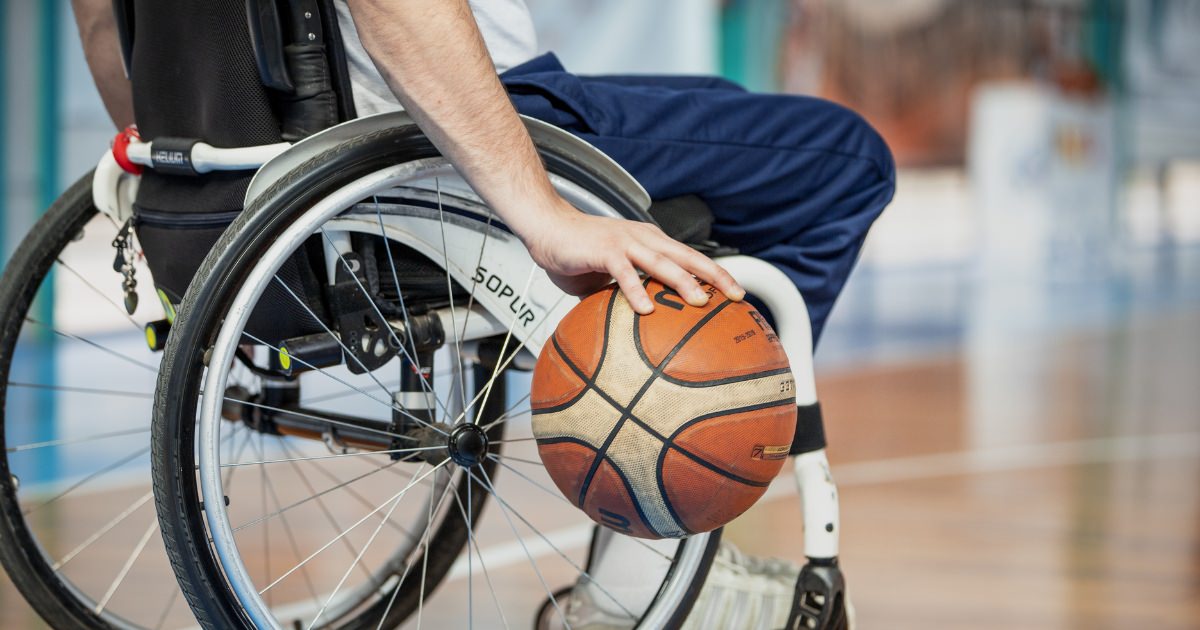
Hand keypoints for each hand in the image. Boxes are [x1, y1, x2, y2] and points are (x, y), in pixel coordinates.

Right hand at [519, 199, 744, 313]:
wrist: (546, 226)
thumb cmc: (578, 251)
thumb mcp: (611, 275)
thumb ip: (628, 293)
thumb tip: (638, 325)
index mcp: (649, 242)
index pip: (689, 258)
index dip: (714, 274)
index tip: (736, 293)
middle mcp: (643, 238)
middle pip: (687, 257)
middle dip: (714, 276)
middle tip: (736, 296)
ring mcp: (624, 242)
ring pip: (661, 262)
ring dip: (682, 282)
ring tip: (700, 302)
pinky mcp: (603, 250)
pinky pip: (623, 272)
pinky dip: (636, 290)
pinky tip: (645, 309)